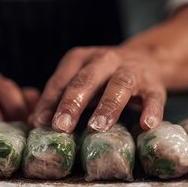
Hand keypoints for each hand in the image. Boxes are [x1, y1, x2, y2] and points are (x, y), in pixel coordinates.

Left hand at [28, 46, 165, 132]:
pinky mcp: (154, 83)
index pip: (61, 80)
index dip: (49, 101)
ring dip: (107, 106)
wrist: (146, 59)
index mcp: (80, 58)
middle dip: (72, 103)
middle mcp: (104, 59)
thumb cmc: (102, 78)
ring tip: (97, 128)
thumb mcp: (79, 82)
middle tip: (61, 126)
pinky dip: (151, 110)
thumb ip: (59, 100)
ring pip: (119, 85)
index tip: (39, 123)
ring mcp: (131, 70)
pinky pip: (153, 96)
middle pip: (87, 79)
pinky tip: (146, 125)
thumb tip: (34, 124)